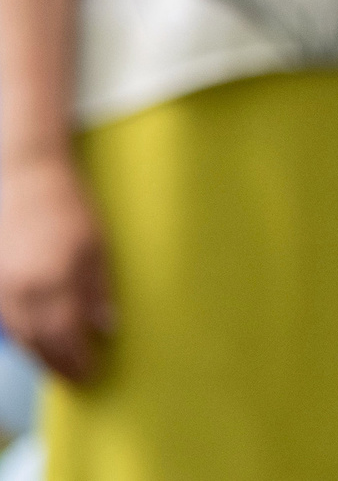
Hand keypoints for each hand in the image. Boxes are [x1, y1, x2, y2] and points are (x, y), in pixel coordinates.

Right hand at [0, 155, 113, 381]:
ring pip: (19, 336)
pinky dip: (21, 336)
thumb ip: (99, 289)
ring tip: (58, 365)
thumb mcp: (96, 246)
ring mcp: (2, 289)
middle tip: (76, 378)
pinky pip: (6, 321)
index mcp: (55, 282)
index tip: (91, 374)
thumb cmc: (68, 208)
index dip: (77, 361)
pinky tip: (34, 341)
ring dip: (38, 354)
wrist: (26, 179)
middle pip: (39, 343)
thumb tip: (107, 327)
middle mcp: (23, 292)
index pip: (66, 337)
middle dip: (58, 364)